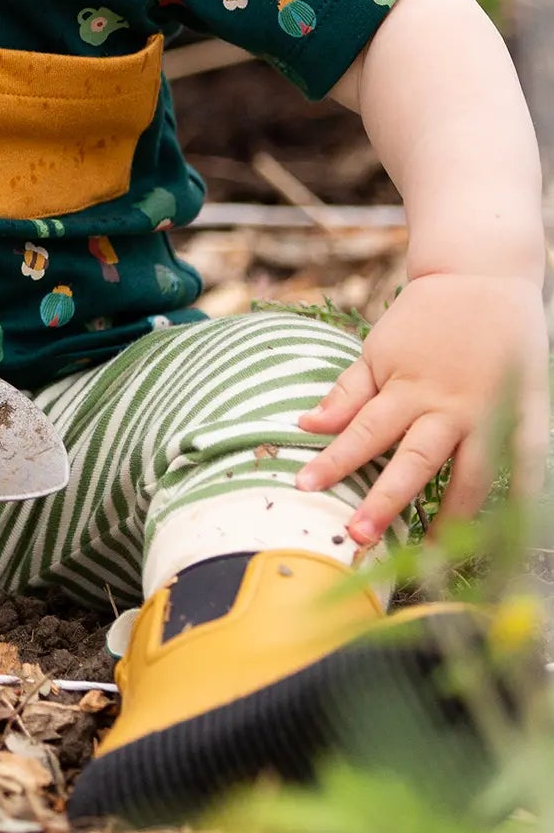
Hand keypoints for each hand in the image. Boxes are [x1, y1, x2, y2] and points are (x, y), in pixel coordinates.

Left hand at [294, 272, 548, 545]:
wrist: (481, 276)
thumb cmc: (422, 317)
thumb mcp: (377, 349)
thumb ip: (347, 392)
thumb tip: (306, 425)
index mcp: (406, 388)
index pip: (363, 434)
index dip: (333, 462)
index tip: (304, 487)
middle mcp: (449, 406)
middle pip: (413, 463)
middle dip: (384, 503)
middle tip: (357, 537)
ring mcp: (491, 411)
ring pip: (471, 476)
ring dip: (450, 517)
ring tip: (431, 556)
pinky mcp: (528, 411)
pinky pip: (529, 461)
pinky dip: (523, 494)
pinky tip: (511, 527)